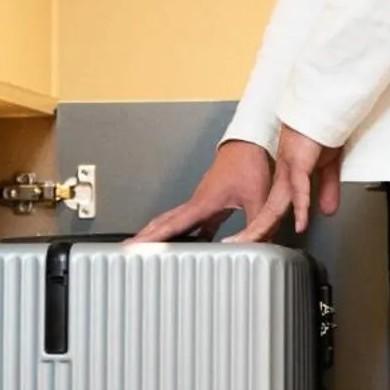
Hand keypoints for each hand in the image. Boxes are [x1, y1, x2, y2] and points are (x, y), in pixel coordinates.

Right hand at [132, 141, 271, 241]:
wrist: (251, 140)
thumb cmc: (250, 162)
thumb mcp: (258, 199)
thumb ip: (257, 227)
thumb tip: (254, 247)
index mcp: (204, 202)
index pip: (172, 224)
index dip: (154, 237)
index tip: (136, 246)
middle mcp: (198, 201)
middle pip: (165, 222)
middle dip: (147, 236)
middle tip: (131, 249)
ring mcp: (202, 200)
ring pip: (176, 219)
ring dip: (162, 233)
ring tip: (152, 248)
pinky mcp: (211, 200)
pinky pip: (193, 220)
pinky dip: (186, 232)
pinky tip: (191, 243)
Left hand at [233, 126, 341, 241]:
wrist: (323, 108)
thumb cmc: (322, 131)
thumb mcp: (327, 167)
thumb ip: (326, 189)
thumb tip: (326, 210)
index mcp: (287, 178)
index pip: (274, 209)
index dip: (265, 227)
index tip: (256, 243)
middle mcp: (284, 176)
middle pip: (268, 210)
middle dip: (253, 231)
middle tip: (237, 246)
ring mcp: (290, 169)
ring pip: (276, 203)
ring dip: (265, 224)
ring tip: (253, 240)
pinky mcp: (300, 161)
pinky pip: (300, 188)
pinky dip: (301, 207)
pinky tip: (300, 223)